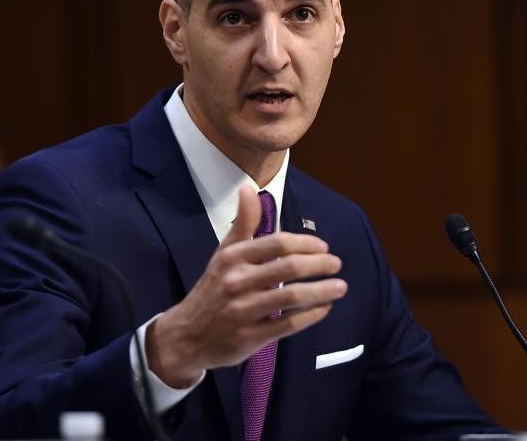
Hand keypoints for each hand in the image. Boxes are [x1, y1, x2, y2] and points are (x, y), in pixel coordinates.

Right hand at [145, 185, 346, 387]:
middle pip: (289, 269)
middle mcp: (238, 282)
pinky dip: (311, 315)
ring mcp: (244, 311)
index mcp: (234, 257)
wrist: (186, 334)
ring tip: (340, 287)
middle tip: (337, 264)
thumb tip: (248, 188)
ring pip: (292, 298)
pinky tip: (324, 308)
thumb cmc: (213, 288)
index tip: (323, 246)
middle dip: (320, 265)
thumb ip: (243, 223)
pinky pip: (288, 325)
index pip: (278, 243)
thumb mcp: (224, 253)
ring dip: (322, 291)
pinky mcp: (250, 337)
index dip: (306, 244)